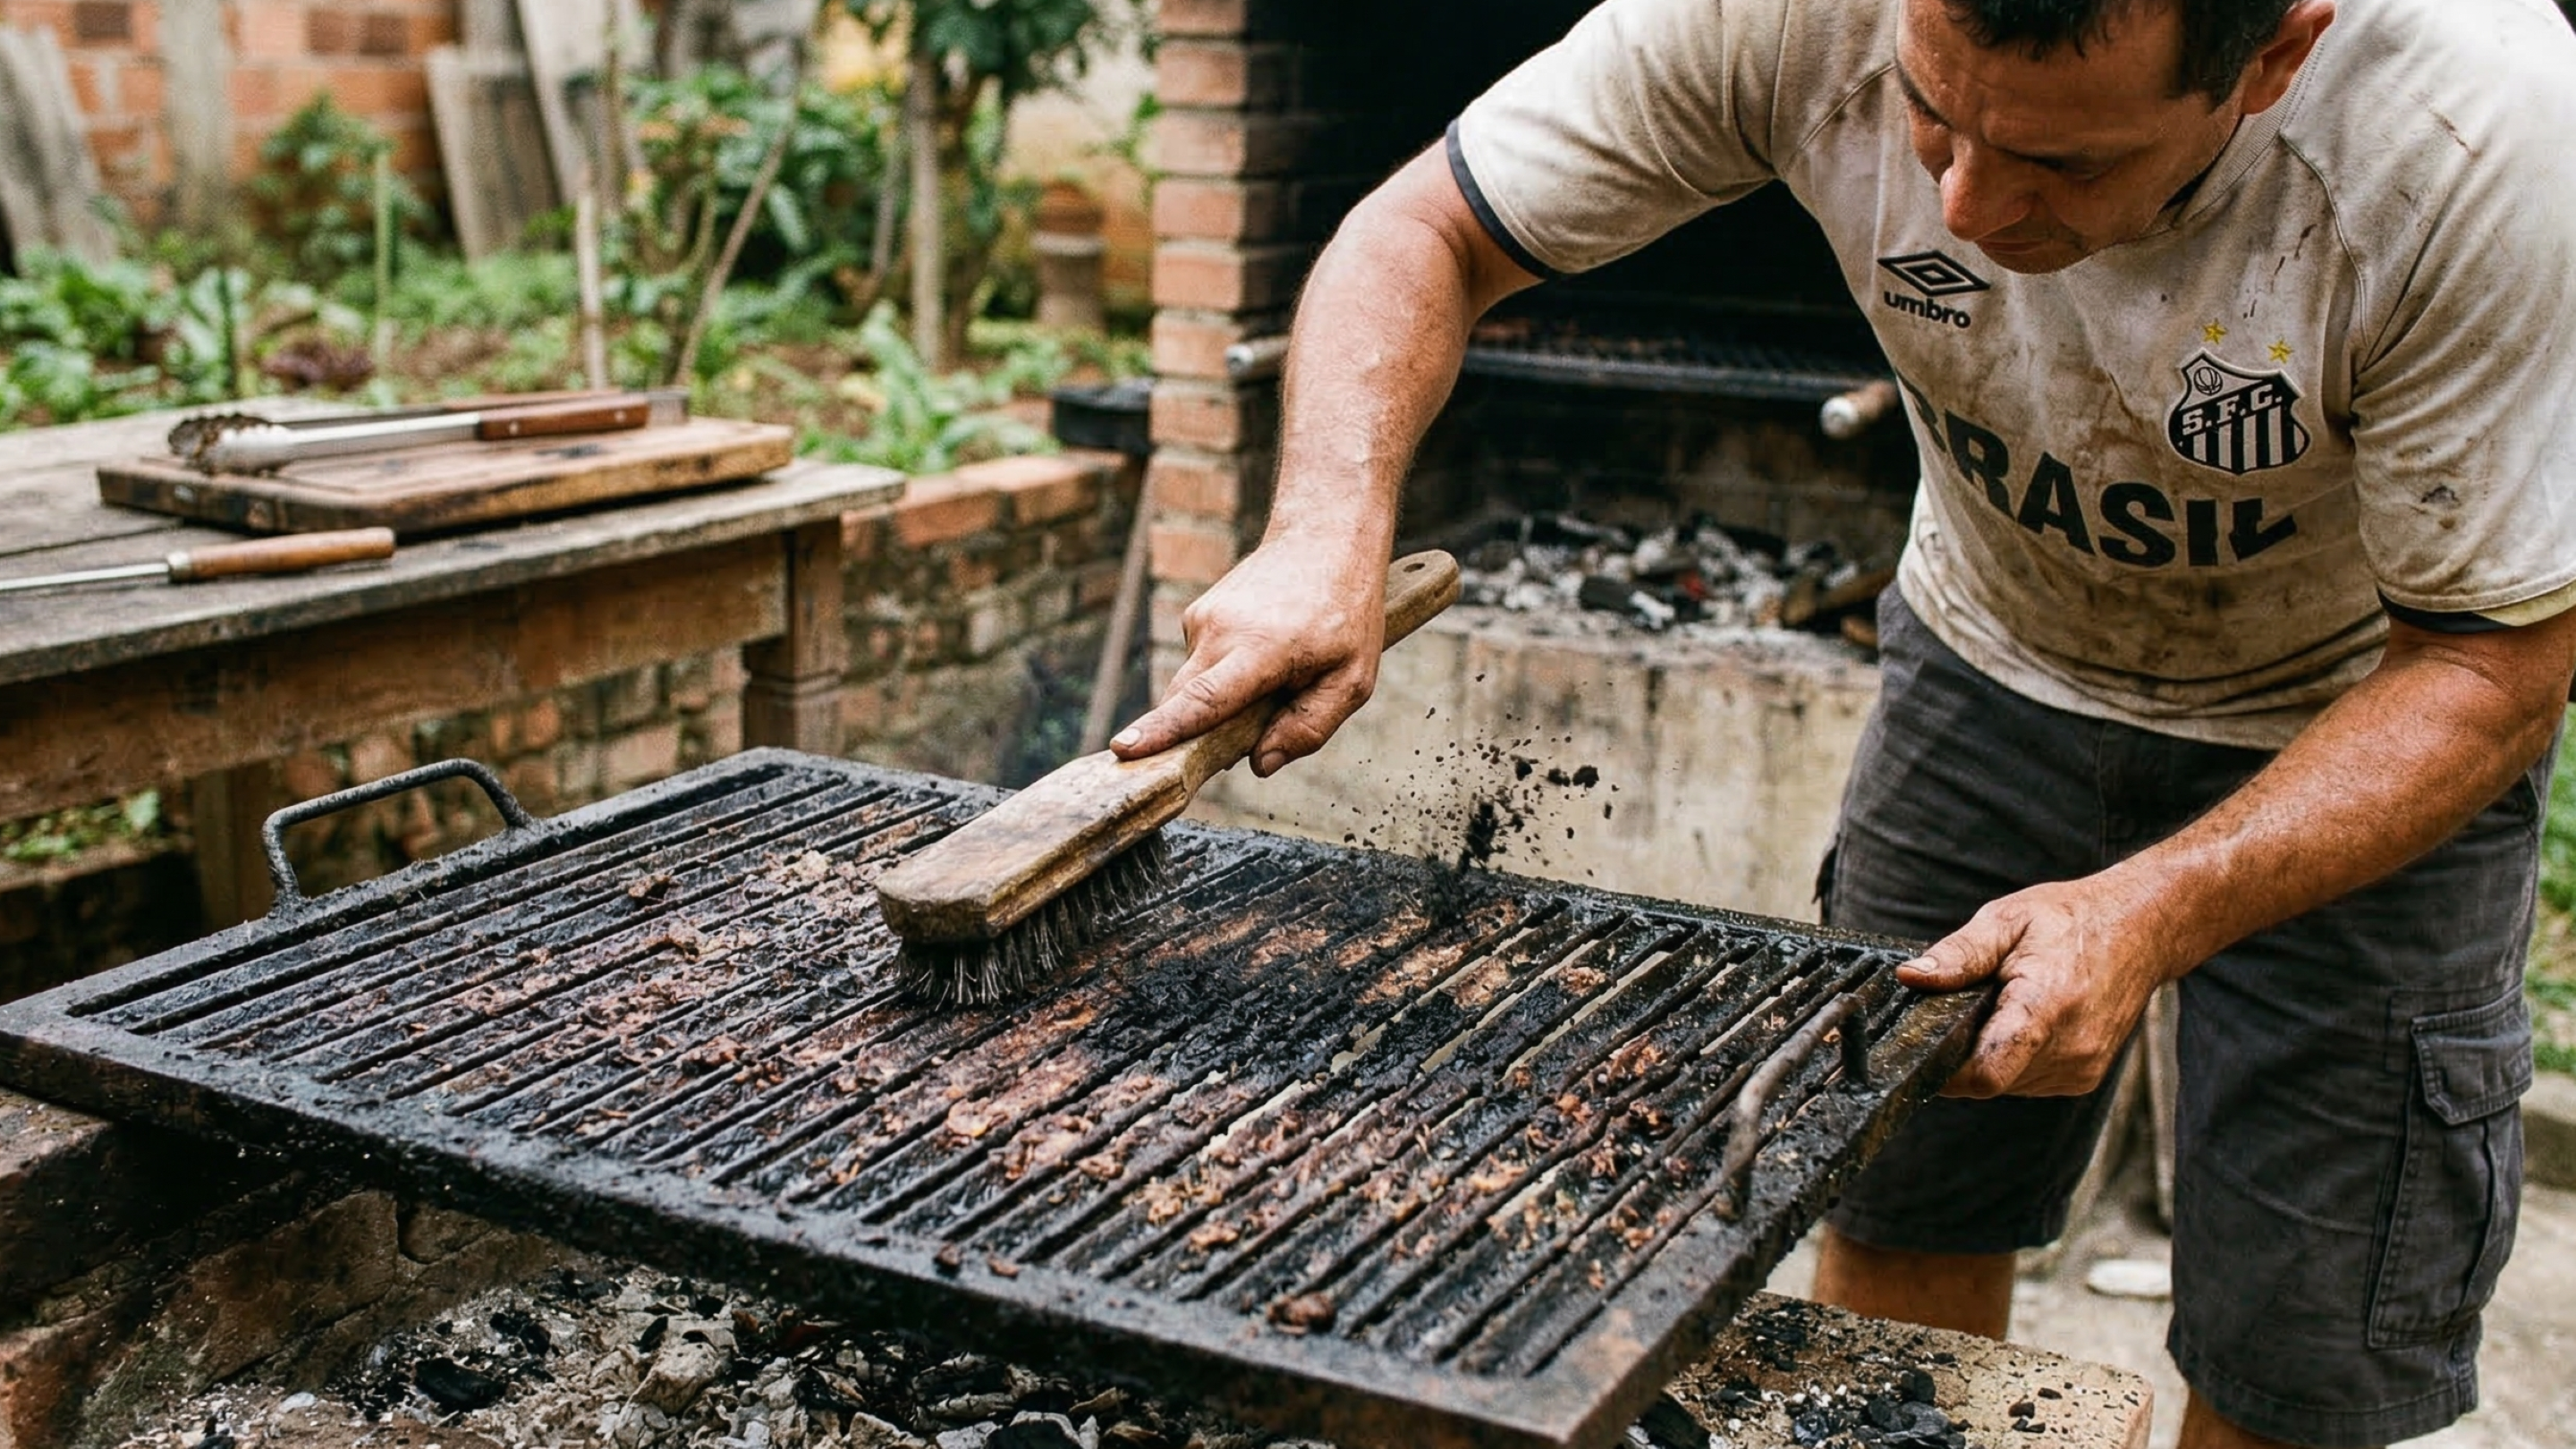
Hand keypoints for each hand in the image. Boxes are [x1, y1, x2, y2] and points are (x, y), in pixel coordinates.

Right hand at [1110, 539, 1385, 775]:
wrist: (1324, 538)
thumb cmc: (1345, 611)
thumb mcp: (1351, 679)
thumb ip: (1309, 727)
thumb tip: (1258, 765)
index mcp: (1261, 650)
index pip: (1203, 699)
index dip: (1164, 730)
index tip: (1124, 748)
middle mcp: (1221, 631)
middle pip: (1183, 702)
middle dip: (1192, 734)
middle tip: (1238, 739)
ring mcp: (1202, 618)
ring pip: (1192, 687)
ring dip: (1221, 700)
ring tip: (1276, 674)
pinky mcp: (1196, 614)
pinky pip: (1200, 665)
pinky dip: (1222, 675)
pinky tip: (1261, 654)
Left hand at [1895, 874, 2180, 1097]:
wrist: (2140, 930)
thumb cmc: (2071, 919)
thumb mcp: (2006, 920)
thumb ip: (1958, 954)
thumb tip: (1910, 977)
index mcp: (2045, 1008)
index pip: (1986, 1072)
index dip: (1945, 1070)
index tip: (1922, 1045)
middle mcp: (2069, 1048)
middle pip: (1989, 1079)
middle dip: (1964, 1052)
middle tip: (1967, 1008)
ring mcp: (2081, 1067)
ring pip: (2007, 1084)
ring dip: (1990, 1055)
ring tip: (2002, 1009)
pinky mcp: (2085, 1077)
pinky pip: (2029, 1081)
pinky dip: (2014, 1059)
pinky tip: (2022, 1023)